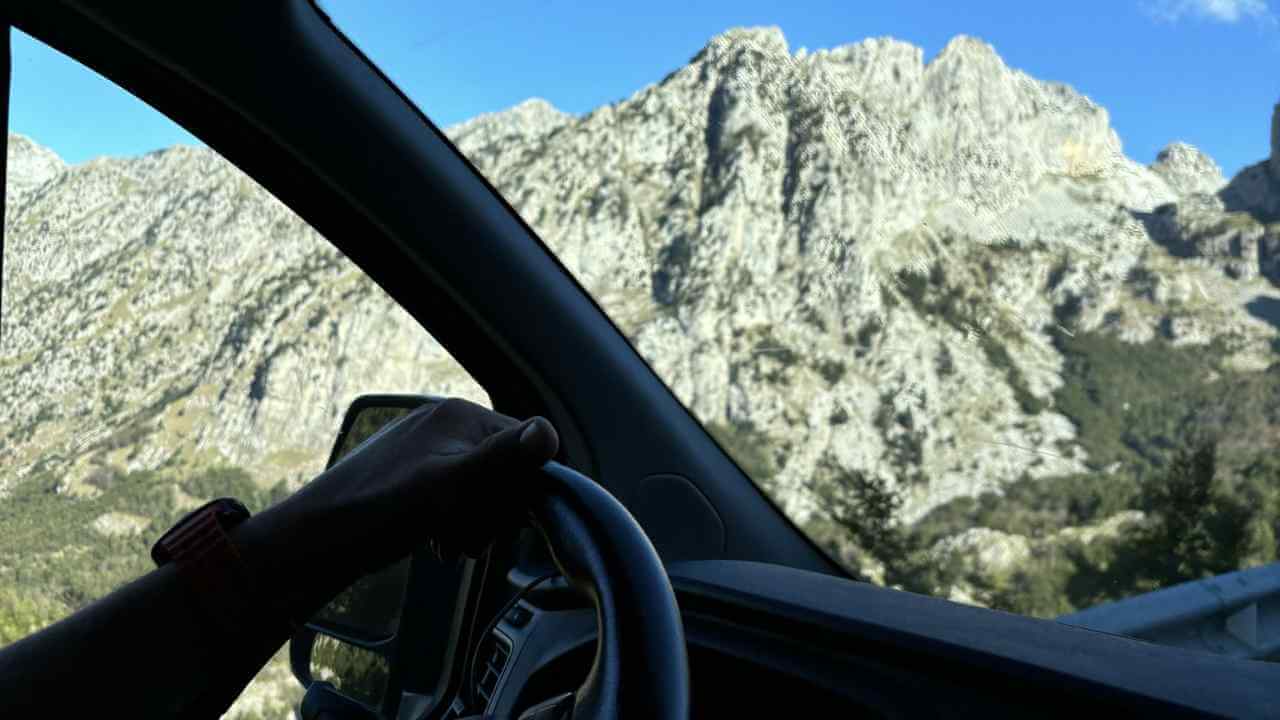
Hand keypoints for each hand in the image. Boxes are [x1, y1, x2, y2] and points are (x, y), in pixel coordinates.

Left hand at [282, 397, 559, 585]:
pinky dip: (455, 524)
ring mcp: (428, 450)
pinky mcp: (414, 477)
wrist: (314, 542)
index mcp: (460, 416)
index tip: (500, 524)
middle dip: (494, 512)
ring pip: (482, 490)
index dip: (522, 492)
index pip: (526, 450)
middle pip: (505, 472)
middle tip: (468, 540)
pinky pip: (456, 498)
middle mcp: (447, 424)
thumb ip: (500, 461)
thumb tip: (548, 433)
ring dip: (475, 524)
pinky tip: (437, 544)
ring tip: (450, 545)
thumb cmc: (378, 513)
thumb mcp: (448, 489)